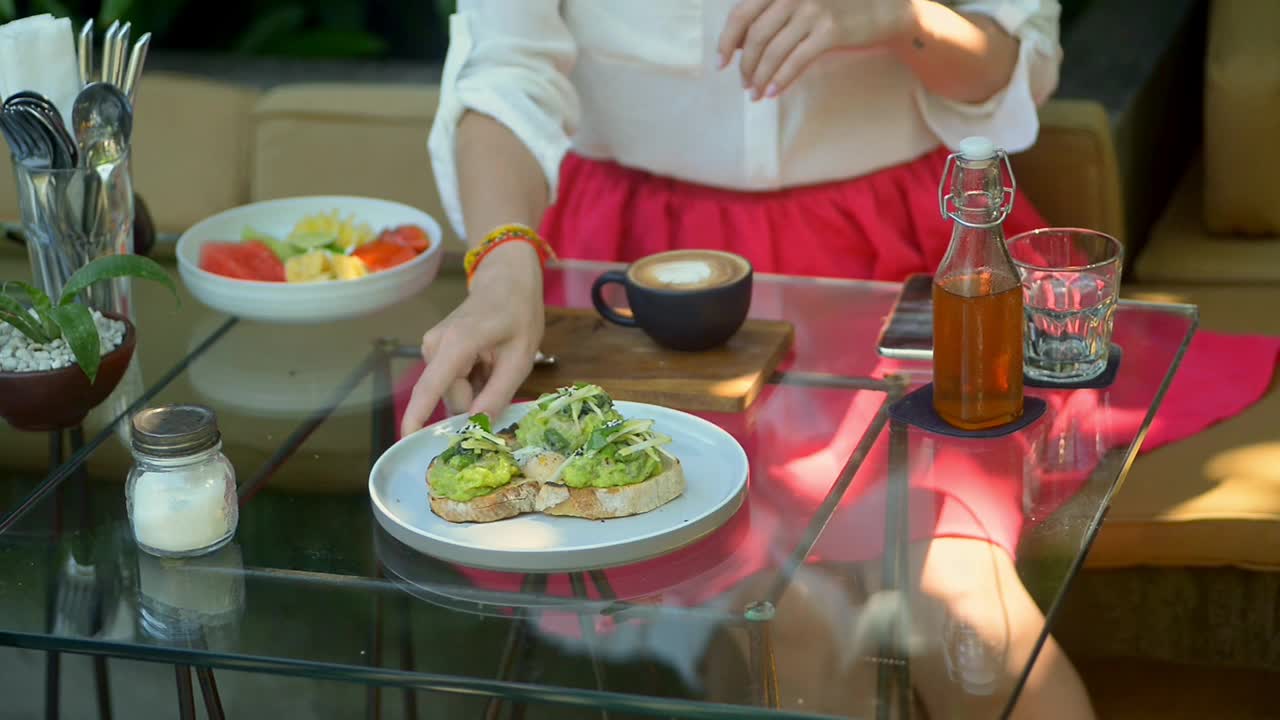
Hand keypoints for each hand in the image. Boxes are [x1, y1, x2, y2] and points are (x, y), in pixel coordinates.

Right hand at [399, 242, 544, 436]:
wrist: (506, 281)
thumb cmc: (518, 315)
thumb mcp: (520, 359)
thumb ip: (498, 393)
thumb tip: (476, 423)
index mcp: (457, 344)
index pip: (431, 387)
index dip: (418, 416)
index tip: (407, 440)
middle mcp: (435, 345)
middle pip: (451, 396)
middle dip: (477, 399)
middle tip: (503, 376)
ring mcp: (431, 346)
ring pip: (452, 390)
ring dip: (476, 387)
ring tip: (495, 363)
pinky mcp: (433, 349)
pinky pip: (451, 380)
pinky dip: (471, 378)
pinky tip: (486, 361)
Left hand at [717, 0, 916, 99]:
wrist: (884, 7)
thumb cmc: (836, 6)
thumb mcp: (800, 2)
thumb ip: (772, 15)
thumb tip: (737, 45)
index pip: (741, 13)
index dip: (726, 41)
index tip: (720, 62)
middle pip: (755, 36)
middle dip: (745, 65)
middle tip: (743, 84)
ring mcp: (812, 10)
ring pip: (773, 52)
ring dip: (760, 77)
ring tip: (756, 93)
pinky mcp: (830, 31)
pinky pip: (795, 61)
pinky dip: (780, 80)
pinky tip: (773, 92)